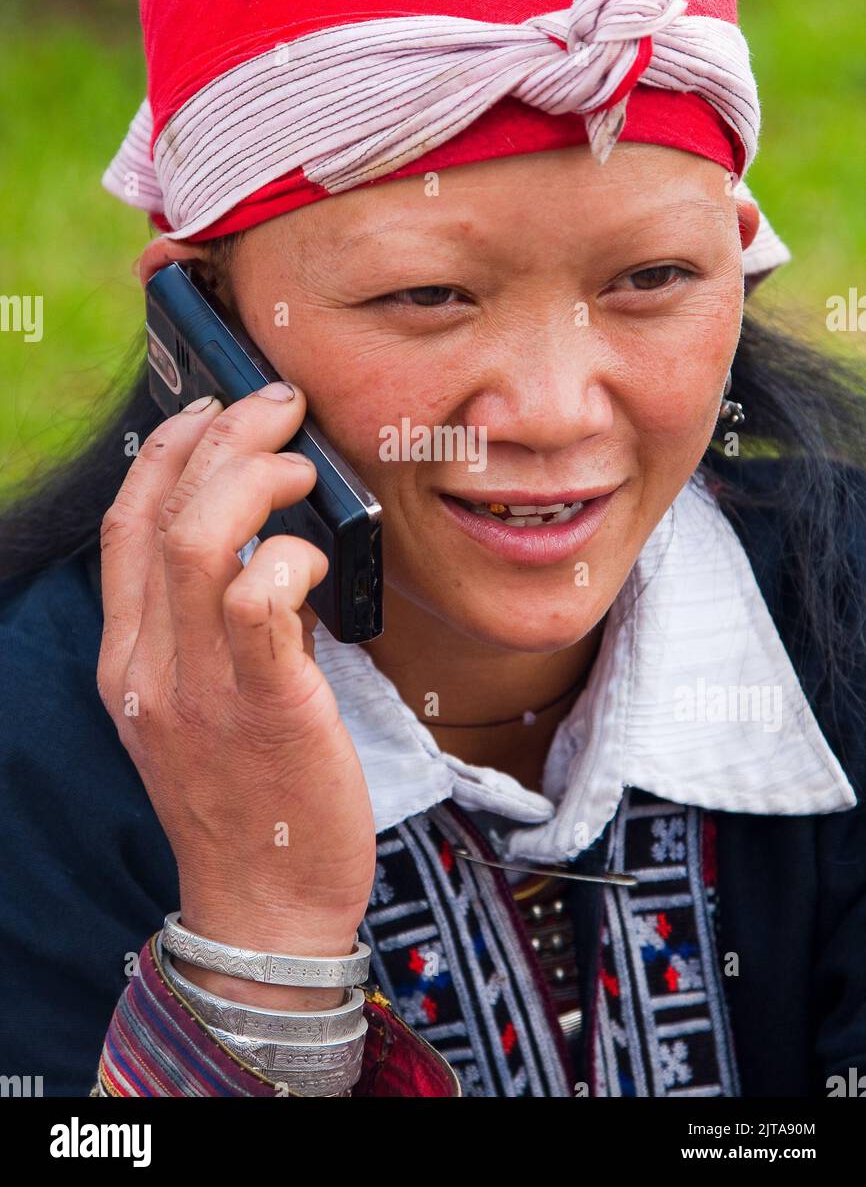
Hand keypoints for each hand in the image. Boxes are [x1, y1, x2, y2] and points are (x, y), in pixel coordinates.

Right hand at [97, 381, 377, 1004]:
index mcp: (129, 662)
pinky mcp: (268, 706)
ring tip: (301, 465)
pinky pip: (262, 600)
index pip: (124, 527)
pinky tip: (320, 561)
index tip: (206, 411)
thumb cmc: (249, 796)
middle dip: (219, 436)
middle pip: (162, 513)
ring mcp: (201, 687)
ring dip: (254, 477)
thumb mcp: (201, 708)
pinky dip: (293, 557)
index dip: (162, 452)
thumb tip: (266, 547)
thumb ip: (212, 629)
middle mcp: (150, 667)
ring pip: (200, 540)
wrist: (265, 903)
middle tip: (277, 405)